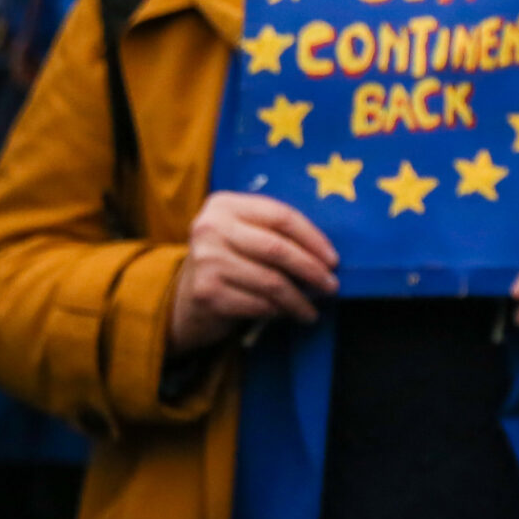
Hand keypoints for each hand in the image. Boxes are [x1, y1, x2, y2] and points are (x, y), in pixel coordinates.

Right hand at [170, 192, 336, 352]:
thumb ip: (276, 233)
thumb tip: (327, 255)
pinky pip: (258, 304)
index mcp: (224, 205)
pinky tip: (287, 314)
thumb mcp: (246, 235)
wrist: (184, 298)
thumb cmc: (229, 261)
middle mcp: (210, 228)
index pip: (281, 216)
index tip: (333, 259)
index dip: (313, 239)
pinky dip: (278, 311)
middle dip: (311, 270)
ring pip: (271, 281)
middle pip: (277, 249)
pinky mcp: (206, 292)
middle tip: (331, 286)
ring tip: (312, 309)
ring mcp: (205, 260)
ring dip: (299, 299)